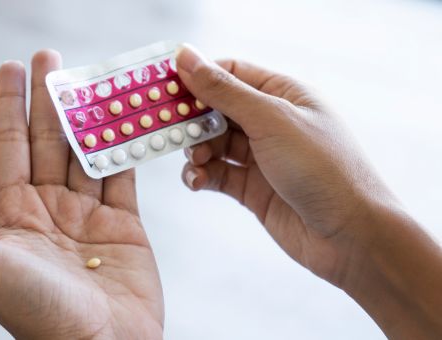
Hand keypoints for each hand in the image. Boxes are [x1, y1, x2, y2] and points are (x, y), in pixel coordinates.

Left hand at [0, 51, 163, 338]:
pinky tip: (124, 119)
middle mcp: (50, 209)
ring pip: (88, 152)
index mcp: (13, 213)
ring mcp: (89, 215)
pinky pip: (124, 175)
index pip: (9, 146)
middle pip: (49, 141)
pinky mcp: (126, 224)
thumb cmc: (33, 313)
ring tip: (91, 78)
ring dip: (89, 115)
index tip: (13, 67)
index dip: (9, 106)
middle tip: (51, 57)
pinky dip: (125, 146)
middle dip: (50, 98)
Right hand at [175, 44, 397, 285]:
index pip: (231, 73)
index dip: (198, 76)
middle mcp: (271, 123)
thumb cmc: (323, 168)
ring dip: (196, 150)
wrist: (350, 236)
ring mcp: (262, 157)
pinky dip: (201, 175)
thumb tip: (187, 57)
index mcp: (284, 94)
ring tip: (196, 160)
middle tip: (169, 128)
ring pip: (213, 143)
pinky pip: (217, 174)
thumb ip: (224, 91)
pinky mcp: (253, 188)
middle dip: (193, 119)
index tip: (166, 87)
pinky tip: (197, 180)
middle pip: (217, 109)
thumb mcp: (271, 119)